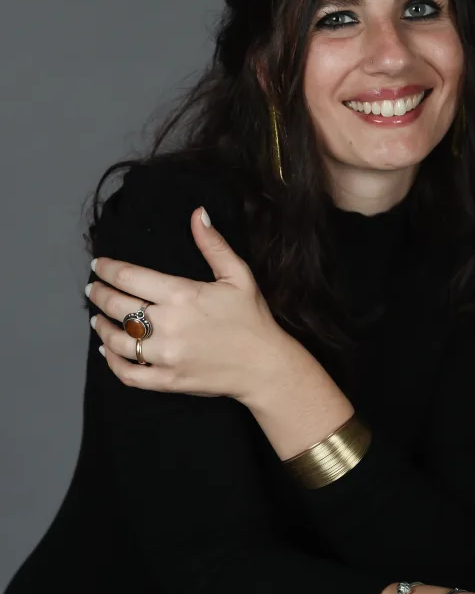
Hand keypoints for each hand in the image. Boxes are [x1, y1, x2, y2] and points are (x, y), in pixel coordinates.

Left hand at [87, 206, 286, 400]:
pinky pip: (128, 374)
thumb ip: (213, 245)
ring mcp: (166, 356)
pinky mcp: (167, 380)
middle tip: (93, 289)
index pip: (129, 277)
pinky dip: (111, 362)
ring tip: (96, 318)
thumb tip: (198, 214)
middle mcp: (169, 325)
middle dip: (99, 294)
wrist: (264, 365)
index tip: (99, 265)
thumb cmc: (251, 318)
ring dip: (101, 327)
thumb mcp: (238, 275)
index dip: (108, 269)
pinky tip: (107, 350)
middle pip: (117, 306)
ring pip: (117, 340)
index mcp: (182, 295)